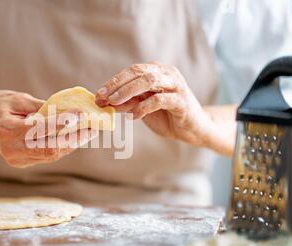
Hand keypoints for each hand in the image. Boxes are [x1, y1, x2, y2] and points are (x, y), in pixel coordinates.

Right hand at [0, 90, 96, 167]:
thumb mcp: (17, 99)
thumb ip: (40, 107)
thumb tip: (68, 112)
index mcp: (5, 130)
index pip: (39, 130)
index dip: (62, 124)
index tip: (81, 114)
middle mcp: (10, 149)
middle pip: (49, 148)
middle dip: (74, 137)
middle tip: (93, 126)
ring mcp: (16, 159)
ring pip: (51, 154)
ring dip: (72, 143)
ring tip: (89, 130)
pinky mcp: (22, 163)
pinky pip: (48, 156)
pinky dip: (63, 146)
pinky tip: (75, 136)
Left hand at [95, 62, 226, 152]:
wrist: (193, 129)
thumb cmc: (167, 116)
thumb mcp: (142, 108)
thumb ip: (127, 102)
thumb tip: (106, 102)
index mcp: (157, 71)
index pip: (132, 71)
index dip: (113, 82)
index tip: (98, 95)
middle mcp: (167, 74)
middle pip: (138, 72)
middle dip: (116, 85)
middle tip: (102, 98)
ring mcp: (176, 86)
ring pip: (149, 80)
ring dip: (128, 91)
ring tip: (114, 103)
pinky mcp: (181, 101)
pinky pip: (159, 99)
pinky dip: (143, 107)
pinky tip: (133, 116)